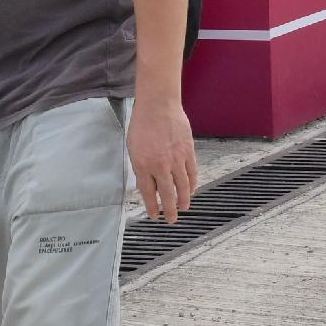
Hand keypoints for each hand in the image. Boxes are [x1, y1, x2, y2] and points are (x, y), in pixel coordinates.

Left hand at [129, 89, 197, 224]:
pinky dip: (192, 183)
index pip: (148, 193)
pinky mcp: (188, 152)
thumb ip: (140, 167)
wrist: (158, 105)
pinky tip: (191, 190)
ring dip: (183, 200)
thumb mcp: (133, 148)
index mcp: (143, 165)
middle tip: (171, 220)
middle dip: (169, 210)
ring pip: (182, 186)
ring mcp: (176, 159)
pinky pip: (192, 172)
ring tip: (184, 208)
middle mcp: (161, 165)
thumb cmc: (142, 123)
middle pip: (167, 194)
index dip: (152, 207)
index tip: (154, 215)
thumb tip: (146, 183)